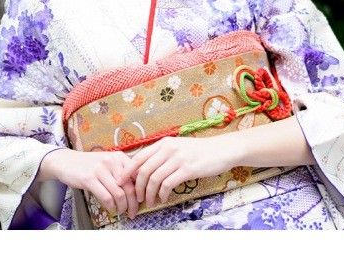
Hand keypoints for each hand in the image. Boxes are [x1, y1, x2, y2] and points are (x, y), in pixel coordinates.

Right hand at [40, 149, 138, 218]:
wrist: (66, 161)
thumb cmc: (89, 165)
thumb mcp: (108, 163)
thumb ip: (121, 173)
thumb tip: (137, 190)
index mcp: (119, 157)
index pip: (136, 176)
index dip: (140, 191)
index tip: (140, 201)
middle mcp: (111, 161)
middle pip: (129, 187)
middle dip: (133, 204)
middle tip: (132, 212)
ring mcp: (100, 170)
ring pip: (119, 194)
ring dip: (122, 207)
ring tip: (120, 211)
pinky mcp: (89, 179)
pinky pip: (106, 197)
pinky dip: (110, 207)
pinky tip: (110, 209)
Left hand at [122, 136, 236, 208]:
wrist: (222, 150)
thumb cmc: (199, 151)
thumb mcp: (178, 147)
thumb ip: (162, 155)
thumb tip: (144, 169)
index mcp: (163, 142)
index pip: (138, 157)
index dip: (127, 171)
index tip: (121, 182)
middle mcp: (168, 148)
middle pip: (144, 170)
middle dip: (137, 187)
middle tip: (137, 198)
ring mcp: (178, 158)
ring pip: (154, 178)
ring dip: (149, 193)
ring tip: (150, 201)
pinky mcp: (188, 169)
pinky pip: (168, 184)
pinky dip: (162, 193)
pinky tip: (163, 198)